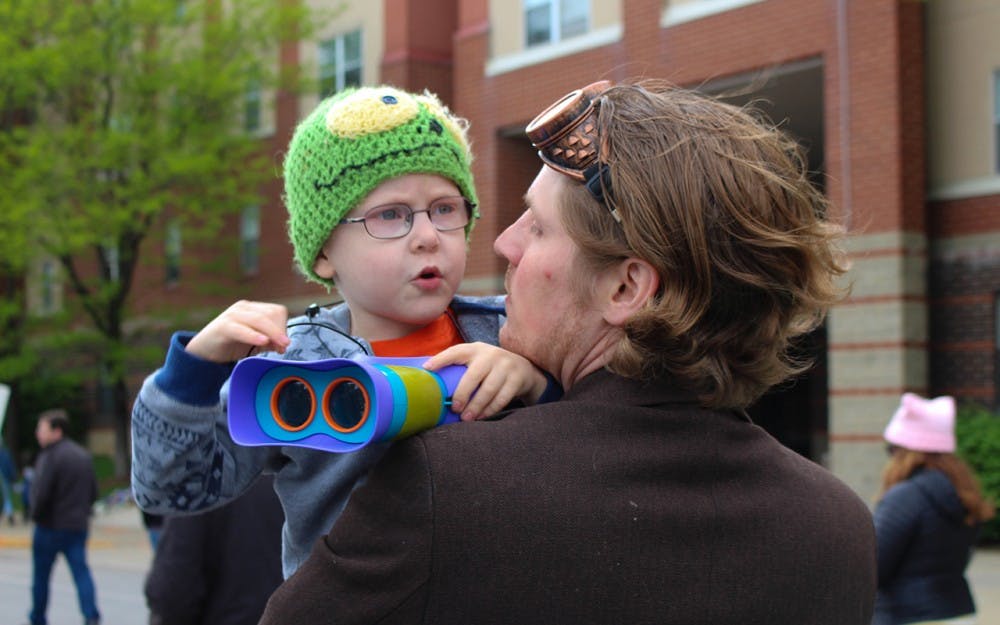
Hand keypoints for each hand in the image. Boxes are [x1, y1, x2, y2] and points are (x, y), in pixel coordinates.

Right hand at [185, 300, 290, 363]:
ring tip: (279, 346)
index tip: (284, 344)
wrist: (203, 351)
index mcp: (253, 309)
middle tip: (282, 348)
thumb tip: (283, 344)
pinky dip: (254, 335)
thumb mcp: (255, 343)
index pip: (276, 311)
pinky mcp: (223, 326)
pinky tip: (263, 342)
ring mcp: (232, 315)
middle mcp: (243, 308)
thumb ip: (270, 341)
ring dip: (272, 333)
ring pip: (259, 319)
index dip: (283, 327)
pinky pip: (241, 329)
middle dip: (279, 332)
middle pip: (271, 314)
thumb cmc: (231, 344)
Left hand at [423, 342, 547, 420]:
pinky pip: (502, 398)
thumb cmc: (490, 367)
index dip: (440, 360)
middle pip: (473, 376)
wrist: (524, 368)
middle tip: (455, 408)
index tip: (427, 369)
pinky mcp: (517, 379)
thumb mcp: (477, 360)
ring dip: (476, 406)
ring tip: (466, 418)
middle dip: (462, 394)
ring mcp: (506, 366)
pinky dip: (490, 410)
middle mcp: (490, 355)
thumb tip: (430, 381)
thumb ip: (459, 367)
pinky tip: (481, 417)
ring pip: (488, 390)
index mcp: (475, 349)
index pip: (455, 352)